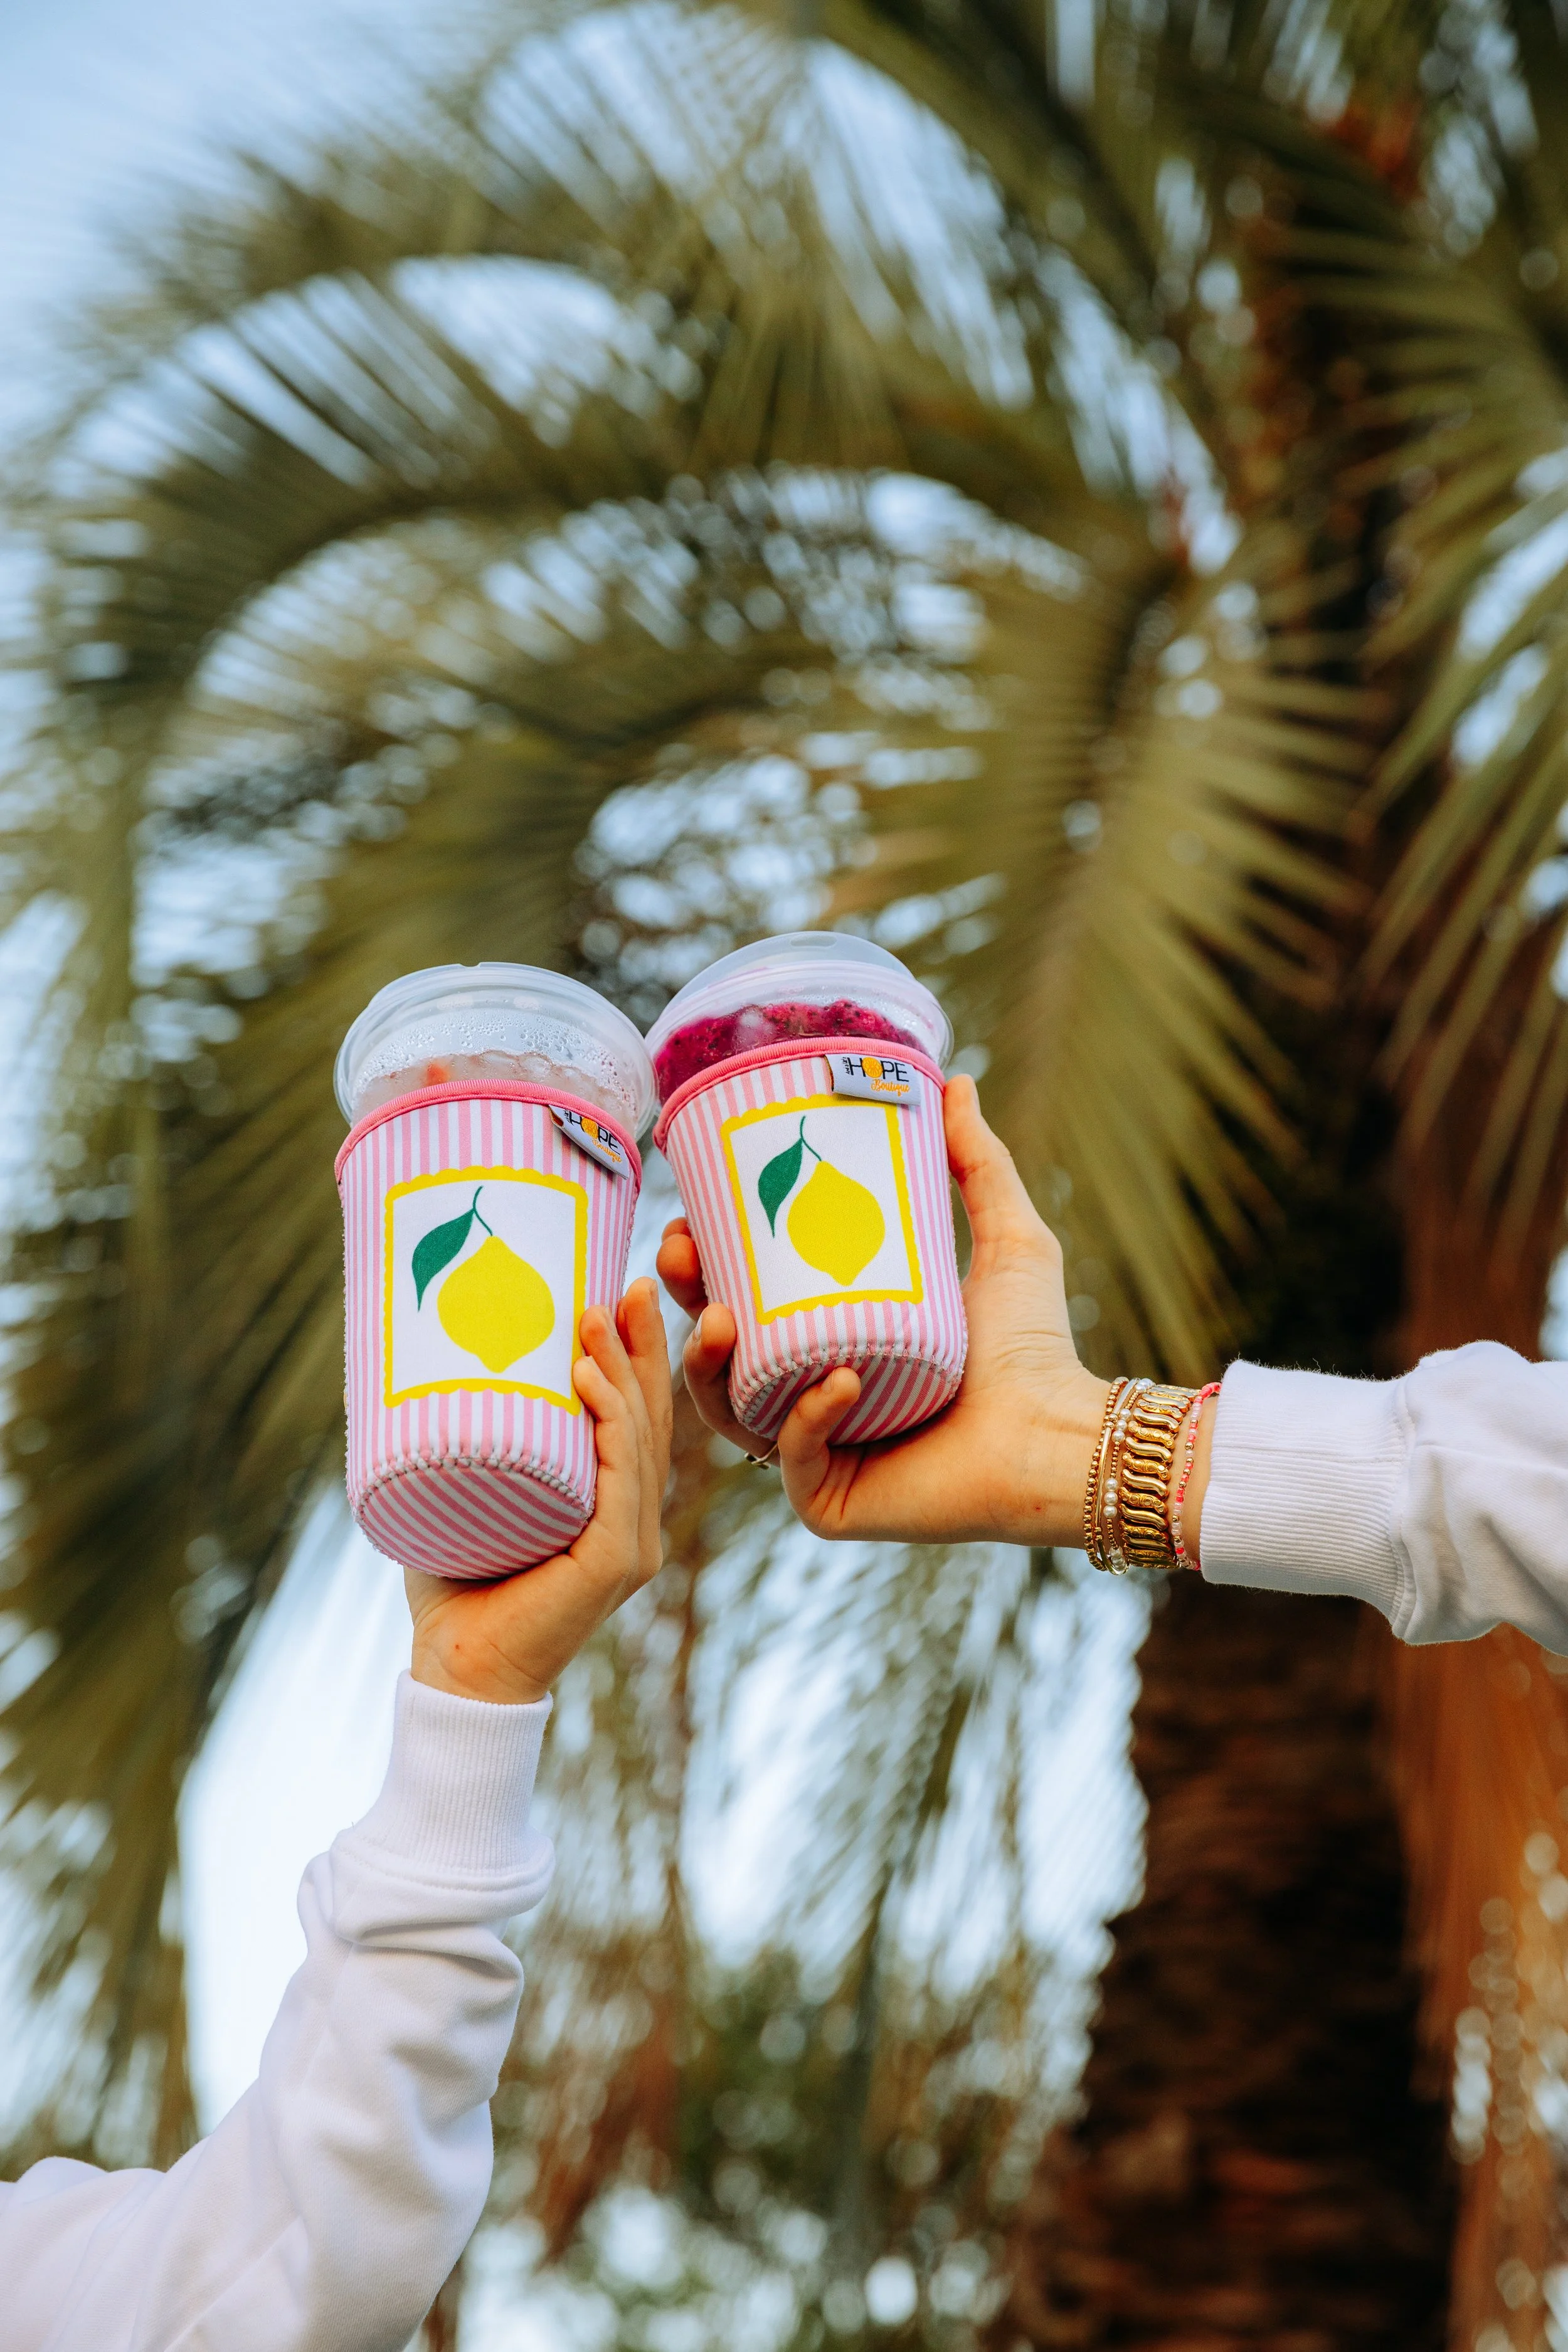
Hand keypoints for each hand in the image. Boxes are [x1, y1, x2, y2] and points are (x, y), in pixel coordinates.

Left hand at [407, 1278, 671, 1704]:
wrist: (454, 1668)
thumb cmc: (456, 1586)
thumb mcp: (476, 1499)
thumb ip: (478, 1449)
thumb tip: (441, 1364)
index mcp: (612, 1511)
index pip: (636, 1421)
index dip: (637, 1357)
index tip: (623, 1291)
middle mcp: (635, 1525)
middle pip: (649, 1419)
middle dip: (641, 1347)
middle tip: (626, 1282)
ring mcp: (633, 1545)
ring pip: (638, 1441)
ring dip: (618, 1371)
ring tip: (591, 1316)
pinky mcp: (616, 1563)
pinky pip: (623, 1481)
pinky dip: (609, 1424)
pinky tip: (590, 1381)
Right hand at [656, 1076, 1109, 1547]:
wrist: (1060, 1435)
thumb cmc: (1037, 1347)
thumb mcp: (1004, 1238)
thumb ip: (979, 1164)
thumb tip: (957, 1079)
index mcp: (832, 1343)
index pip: (747, 1305)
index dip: (706, 1267)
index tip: (688, 1220)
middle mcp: (812, 1399)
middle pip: (720, 1356)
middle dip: (685, 1307)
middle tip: (681, 1257)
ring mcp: (816, 1454)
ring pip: (730, 1412)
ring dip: (709, 1367)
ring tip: (725, 1320)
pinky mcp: (831, 1501)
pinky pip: (791, 1459)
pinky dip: (806, 1418)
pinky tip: (839, 1382)